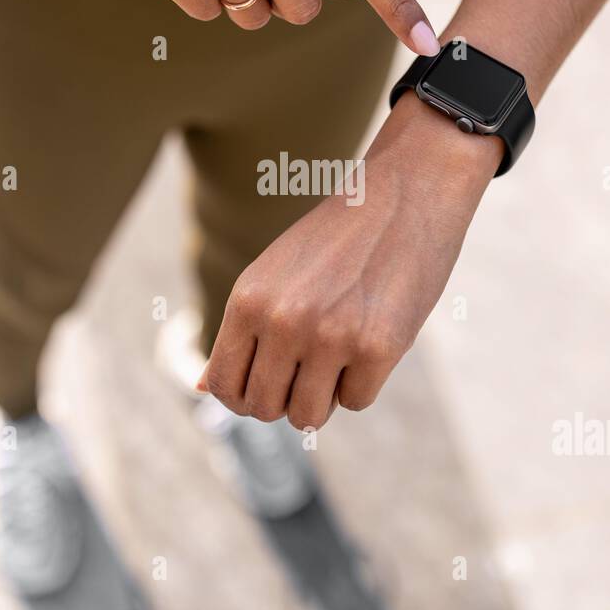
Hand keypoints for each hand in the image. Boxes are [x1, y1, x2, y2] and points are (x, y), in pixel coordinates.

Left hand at [198, 92, 502, 429]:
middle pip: (264, 408)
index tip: (265, 389)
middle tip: (309, 372)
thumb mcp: (274, 273)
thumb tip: (201, 388)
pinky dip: (364, 382)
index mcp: (249, 299)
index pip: (223, 385)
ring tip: (338, 359)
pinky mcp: (378, 348)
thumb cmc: (340, 236)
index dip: (242, 399)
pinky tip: (373, 340)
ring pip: (308, 416)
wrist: (407, 193)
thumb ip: (242, 330)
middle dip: (285, 400)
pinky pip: (357, 401)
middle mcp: (282, 320)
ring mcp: (330, 336)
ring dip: (323, 398)